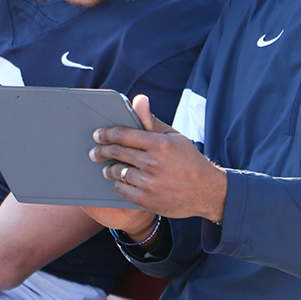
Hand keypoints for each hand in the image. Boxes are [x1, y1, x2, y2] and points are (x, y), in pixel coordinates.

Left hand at [88, 94, 227, 230]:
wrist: (206, 191)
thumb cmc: (189, 160)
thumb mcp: (174, 137)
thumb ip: (151, 120)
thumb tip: (138, 99)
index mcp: (159, 143)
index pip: (124, 135)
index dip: (106, 134)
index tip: (97, 134)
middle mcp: (152, 162)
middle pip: (116, 153)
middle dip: (100, 151)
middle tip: (94, 152)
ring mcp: (149, 183)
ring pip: (117, 172)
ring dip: (109, 169)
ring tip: (107, 169)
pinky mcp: (146, 200)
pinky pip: (122, 190)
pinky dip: (119, 184)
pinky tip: (121, 181)